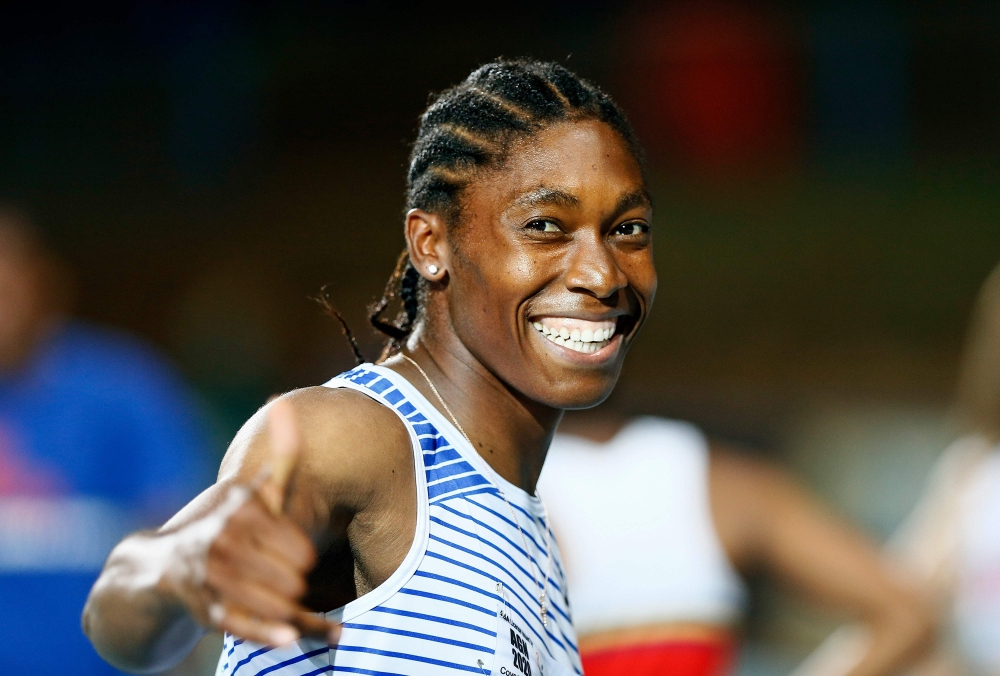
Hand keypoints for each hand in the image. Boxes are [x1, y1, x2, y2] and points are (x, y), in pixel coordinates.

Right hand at [161, 399, 340, 646]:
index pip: (299, 543)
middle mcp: (223, 535)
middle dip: (296, 585)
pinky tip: (289, 639)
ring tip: (298, 619)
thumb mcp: (246, 492)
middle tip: (291, 588)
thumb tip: (285, 403)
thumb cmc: (216, 529)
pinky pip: (240, 622)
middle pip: (291, 575)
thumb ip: (278, 457)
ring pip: (271, 600)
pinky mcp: (198, 605)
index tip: (299, 559)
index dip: (303, 555)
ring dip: (291, 615)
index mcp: (240, 506)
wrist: (153, 571)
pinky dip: (265, 631)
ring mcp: (208, 572)